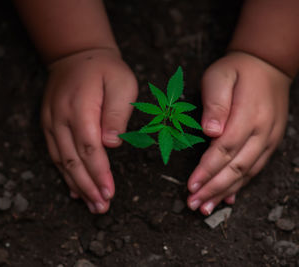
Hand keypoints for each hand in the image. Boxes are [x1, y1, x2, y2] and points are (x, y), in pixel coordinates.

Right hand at [41, 48, 137, 212]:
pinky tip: (75, 190)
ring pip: (61, 161)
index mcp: (80, 107)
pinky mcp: (48, 125)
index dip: (99, 173)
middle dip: (88, 186)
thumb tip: (111, 143)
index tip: (109, 192)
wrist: (75, 55)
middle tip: (102, 207)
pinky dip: (64, 174)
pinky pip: (54, 154)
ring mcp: (51, 122)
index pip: (89, 148)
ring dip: (76, 186)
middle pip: (72, 160)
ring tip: (92, 205)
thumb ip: (117, 112)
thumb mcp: (121, 82)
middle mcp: (60, 118)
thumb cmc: (104, 69)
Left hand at [187, 52, 290, 214]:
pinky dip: (240, 187)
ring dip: (225, 193)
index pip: (225, 149)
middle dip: (213, 189)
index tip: (191, 185)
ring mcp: (269, 140)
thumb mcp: (220, 77)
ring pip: (246, 174)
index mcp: (249, 115)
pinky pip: (255, 170)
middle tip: (193, 204)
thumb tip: (210, 131)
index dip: (207, 169)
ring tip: (205, 208)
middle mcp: (262, 132)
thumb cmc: (237, 71)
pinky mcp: (270, 144)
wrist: (267, 66)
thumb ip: (215, 103)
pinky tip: (227, 200)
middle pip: (236, 167)